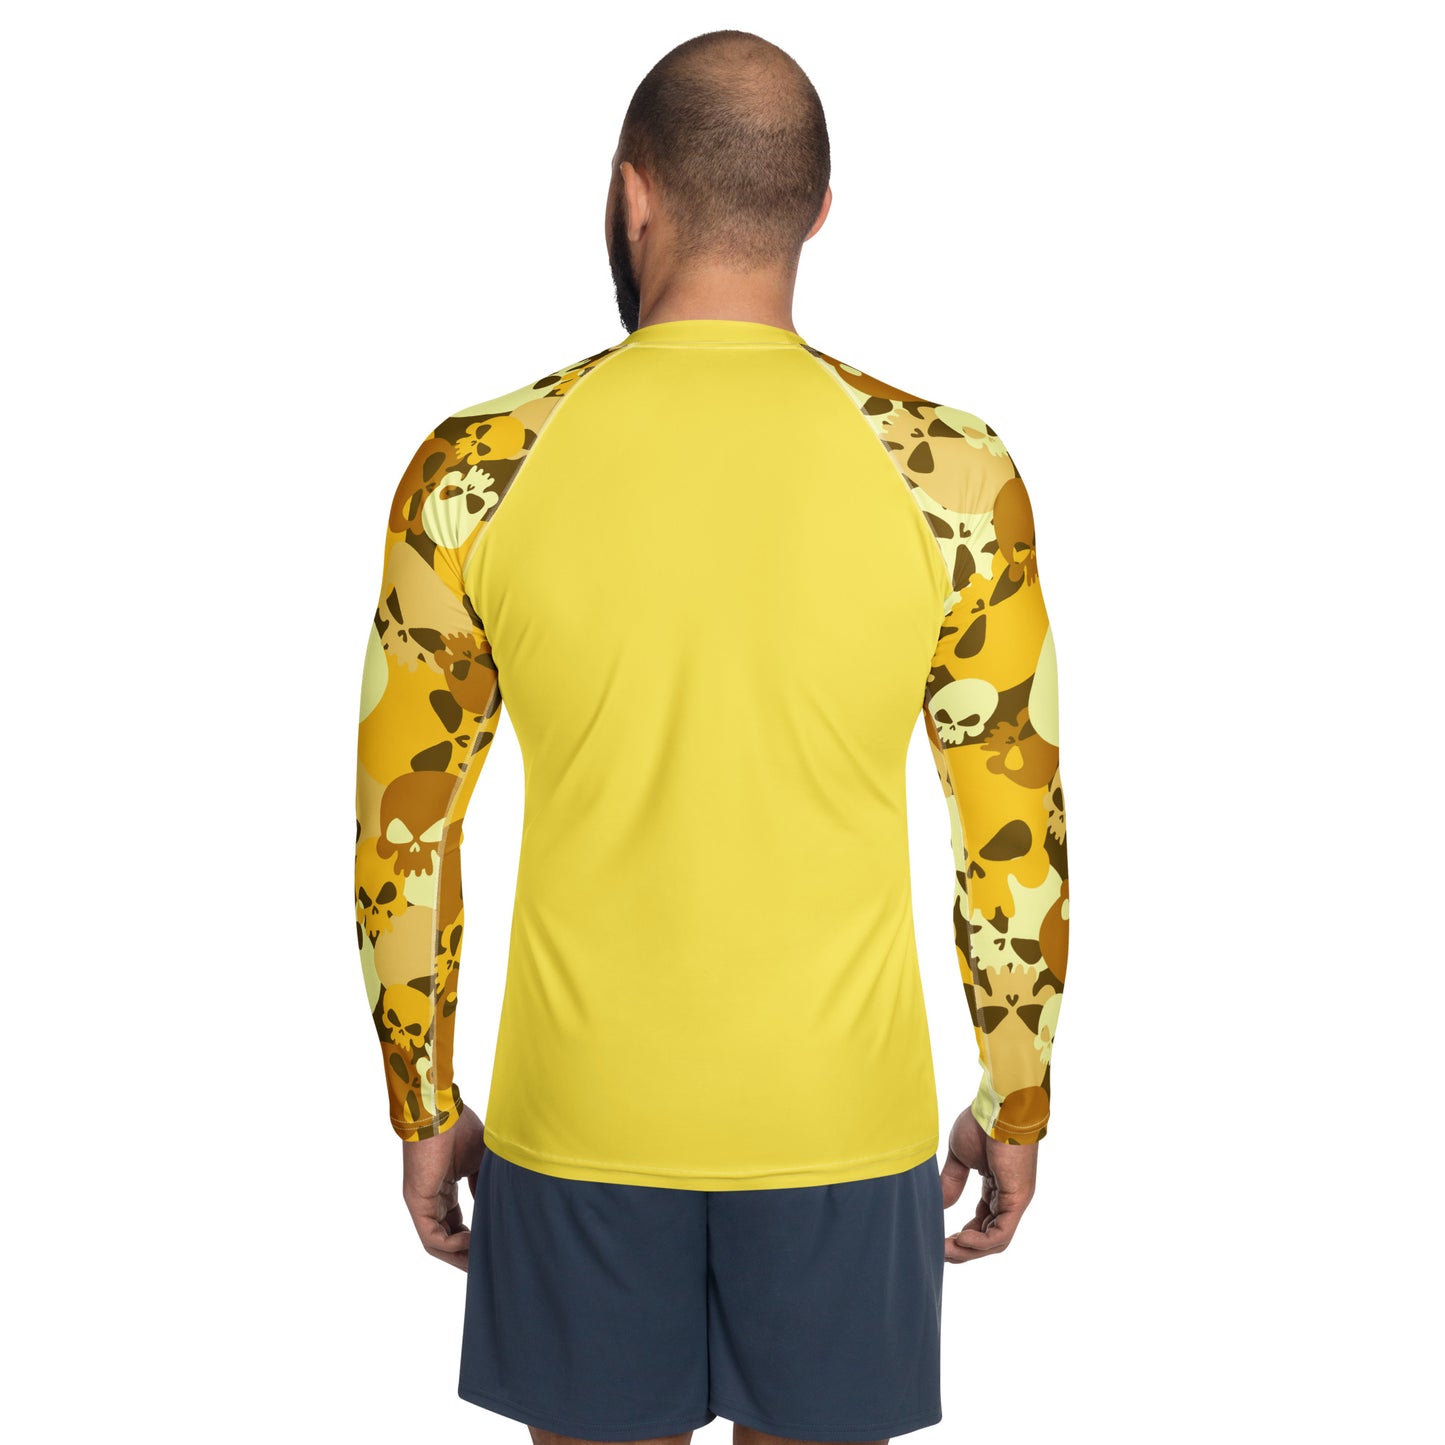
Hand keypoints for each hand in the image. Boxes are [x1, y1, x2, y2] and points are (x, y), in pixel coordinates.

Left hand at [400, 1103, 487, 1271]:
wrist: (440, 1112)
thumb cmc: (459, 1128)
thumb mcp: (481, 1161)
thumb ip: (485, 1185)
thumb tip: (494, 1208)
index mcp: (444, 1188)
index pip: (456, 1223)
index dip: (473, 1239)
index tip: (491, 1246)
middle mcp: (430, 1199)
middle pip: (446, 1239)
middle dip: (466, 1255)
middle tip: (487, 1265)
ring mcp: (422, 1202)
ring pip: (438, 1243)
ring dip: (459, 1256)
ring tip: (481, 1262)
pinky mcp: (417, 1203)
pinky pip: (431, 1237)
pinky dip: (452, 1245)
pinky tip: (472, 1242)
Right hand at [938, 1106, 1037, 1262]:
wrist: (999, 1107)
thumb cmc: (981, 1123)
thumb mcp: (960, 1156)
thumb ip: (952, 1181)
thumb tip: (939, 1205)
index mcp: (997, 1186)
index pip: (982, 1221)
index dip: (963, 1236)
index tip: (941, 1241)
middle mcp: (1008, 1197)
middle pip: (989, 1237)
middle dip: (964, 1249)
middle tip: (940, 1252)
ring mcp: (1015, 1199)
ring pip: (995, 1240)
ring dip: (970, 1250)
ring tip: (946, 1250)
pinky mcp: (1017, 1199)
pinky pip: (1001, 1232)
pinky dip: (981, 1242)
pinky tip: (961, 1239)